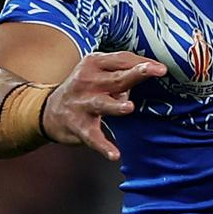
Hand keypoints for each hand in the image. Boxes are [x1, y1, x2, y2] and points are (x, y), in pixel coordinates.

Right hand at [42, 52, 166, 160]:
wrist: (51, 111)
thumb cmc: (84, 88)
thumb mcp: (97, 71)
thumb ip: (120, 71)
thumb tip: (151, 71)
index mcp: (94, 64)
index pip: (122, 59)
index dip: (143, 62)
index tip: (161, 68)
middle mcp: (87, 82)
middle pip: (116, 78)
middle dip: (137, 74)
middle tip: (155, 71)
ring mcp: (82, 104)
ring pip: (102, 104)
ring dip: (115, 106)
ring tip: (129, 107)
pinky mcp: (78, 126)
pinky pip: (93, 137)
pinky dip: (103, 146)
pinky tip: (114, 154)